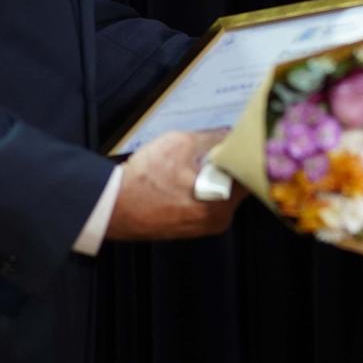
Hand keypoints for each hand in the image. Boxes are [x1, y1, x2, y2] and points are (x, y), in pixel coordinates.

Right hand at [106, 129, 245, 240]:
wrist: (112, 206)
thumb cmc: (143, 181)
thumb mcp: (181, 144)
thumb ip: (212, 138)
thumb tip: (229, 134)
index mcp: (222, 203)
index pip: (249, 174)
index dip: (243, 154)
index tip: (238, 142)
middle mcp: (217, 220)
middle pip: (235, 184)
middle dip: (224, 165)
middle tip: (209, 150)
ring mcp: (202, 227)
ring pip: (218, 193)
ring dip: (210, 176)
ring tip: (189, 164)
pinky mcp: (188, 228)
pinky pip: (203, 203)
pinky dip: (197, 188)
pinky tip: (180, 178)